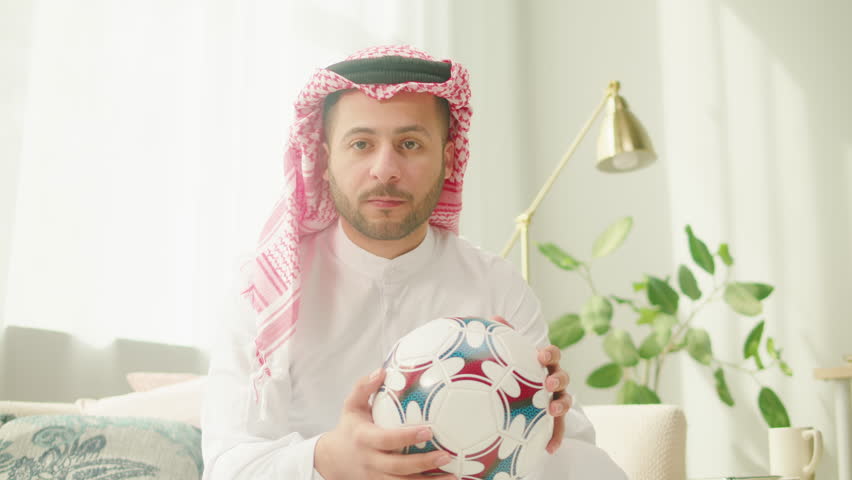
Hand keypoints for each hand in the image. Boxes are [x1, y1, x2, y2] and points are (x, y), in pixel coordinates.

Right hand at [314, 368, 457, 479]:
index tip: (429, 430)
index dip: (407, 437)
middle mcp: (371, 462)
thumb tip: (381, 371)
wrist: (332, 461)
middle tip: (446, 456)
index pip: (387, 440)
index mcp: (364, 439)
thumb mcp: (351, 406)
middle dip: (423, 463)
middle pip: (398, 468)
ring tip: (453, 477)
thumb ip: (363, 387)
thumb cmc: (349, 428)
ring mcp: (376, 478)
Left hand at [490, 316, 571, 454]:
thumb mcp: (504, 352)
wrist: (512, 392)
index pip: (552, 354)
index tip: (541, 356)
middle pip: (563, 376)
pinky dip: (556, 437)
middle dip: (558, 378)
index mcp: (542, 363)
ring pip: (565, 401)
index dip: (549, 354)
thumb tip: (495, 319)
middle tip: (548, 383)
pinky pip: (557, 428)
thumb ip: (502, 336)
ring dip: (562, 406)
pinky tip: (549, 448)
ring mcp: (554, 399)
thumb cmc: (510, 368)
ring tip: (553, 412)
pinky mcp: (551, 419)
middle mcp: (552, 379)